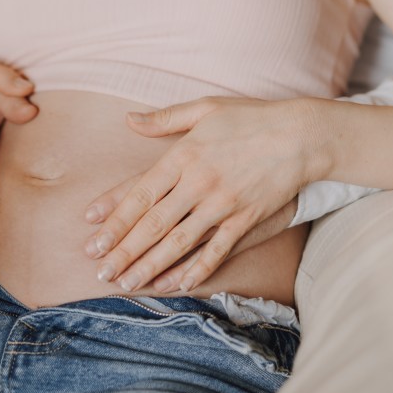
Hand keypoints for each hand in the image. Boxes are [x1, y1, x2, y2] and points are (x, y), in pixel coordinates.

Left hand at [83, 96, 317, 291]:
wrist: (300, 135)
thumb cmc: (251, 117)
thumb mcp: (205, 108)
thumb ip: (165, 119)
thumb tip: (129, 119)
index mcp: (183, 154)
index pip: (140, 192)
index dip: (114, 217)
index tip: (93, 235)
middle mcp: (198, 182)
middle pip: (153, 223)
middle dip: (123, 250)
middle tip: (100, 270)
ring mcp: (222, 204)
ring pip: (178, 242)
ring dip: (149, 265)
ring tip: (126, 283)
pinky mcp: (245, 219)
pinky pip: (215, 250)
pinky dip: (195, 269)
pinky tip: (176, 284)